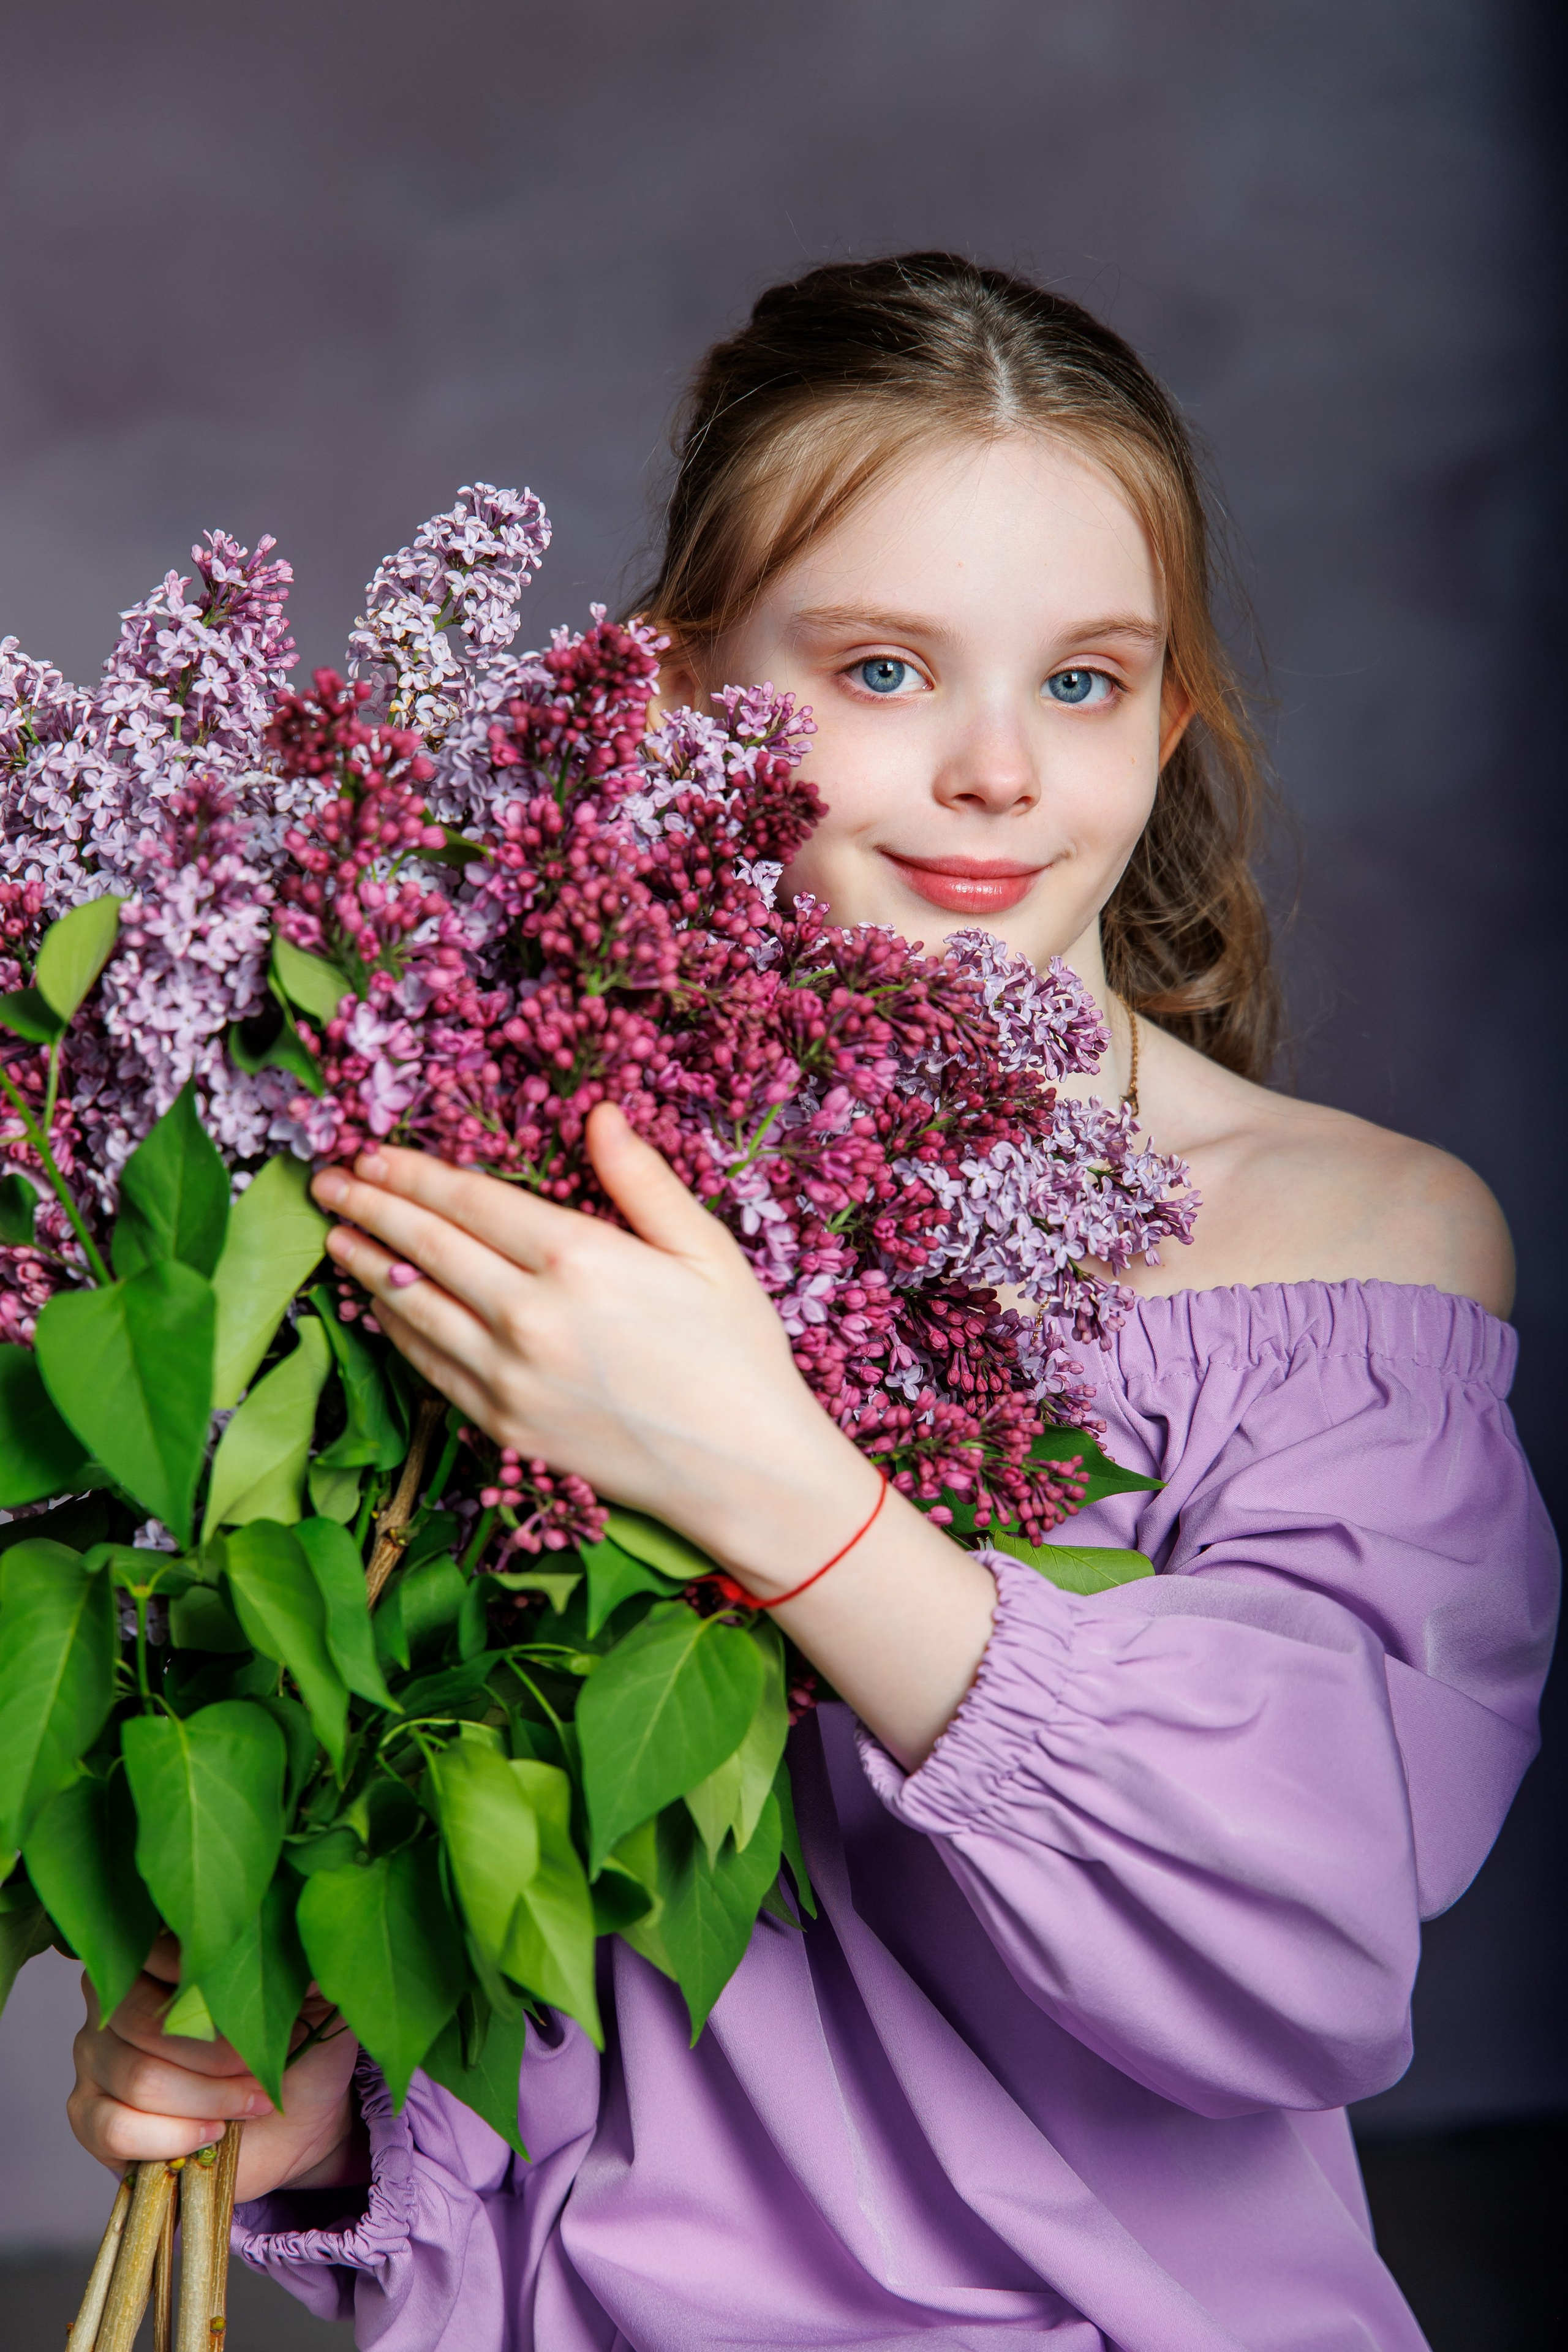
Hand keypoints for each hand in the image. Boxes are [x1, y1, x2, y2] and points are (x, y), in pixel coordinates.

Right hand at [68, 1933, 363, 2201]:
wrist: (290, 2122)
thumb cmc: (298, 2046)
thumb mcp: (316, 1997)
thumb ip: (307, 1964)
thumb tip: (308, 1947)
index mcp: (161, 1951)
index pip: (160, 1950)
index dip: (211, 1985)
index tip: (256, 2007)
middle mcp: (115, 1997)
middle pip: (145, 2021)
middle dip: (214, 2053)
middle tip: (256, 2066)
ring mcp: (95, 2057)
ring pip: (139, 2077)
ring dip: (208, 2097)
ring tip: (250, 2101)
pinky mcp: (90, 2117)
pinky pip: (114, 2127)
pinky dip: (173, 2134)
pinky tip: (213, 2132)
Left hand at [310, 1103, 998, 1764]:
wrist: (744, 1469)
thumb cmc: (738, 1352)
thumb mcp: (705, 1250)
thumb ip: (641, 1180)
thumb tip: (599, 1114)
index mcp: (578, 1258)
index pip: (468, 1201)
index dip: (413, 1174)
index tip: (372, 1154)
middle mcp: (528, 1316)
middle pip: (425, 1247)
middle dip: (370, 1208)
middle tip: (326, 1183)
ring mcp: (508, 1377)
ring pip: (413, 1308)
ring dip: (365, 1267)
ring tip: (335, 1237)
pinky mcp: (503, 1426)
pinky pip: (430, 1367)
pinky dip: (396, 1331)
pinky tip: (379, 1307)